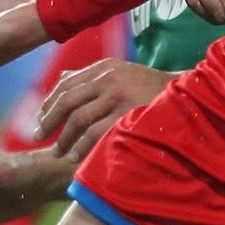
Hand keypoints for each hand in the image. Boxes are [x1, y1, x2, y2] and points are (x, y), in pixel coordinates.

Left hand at [36, 59, 173, 159]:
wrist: (187, 97)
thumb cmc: (151, 89)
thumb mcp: (121, 74)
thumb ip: (92, 77)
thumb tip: (62, 79)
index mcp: (104, 67)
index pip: (65, 85)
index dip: (48, 104)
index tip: (39, 120)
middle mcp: (108, 78)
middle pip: (67, 100)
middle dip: (49, 121)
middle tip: (38, 136)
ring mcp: (118, 96)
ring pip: (78, 118)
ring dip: (64, 138)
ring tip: (58, 152)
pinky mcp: (127, 114)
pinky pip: (95, 132)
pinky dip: (81, 146)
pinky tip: (75, 157)